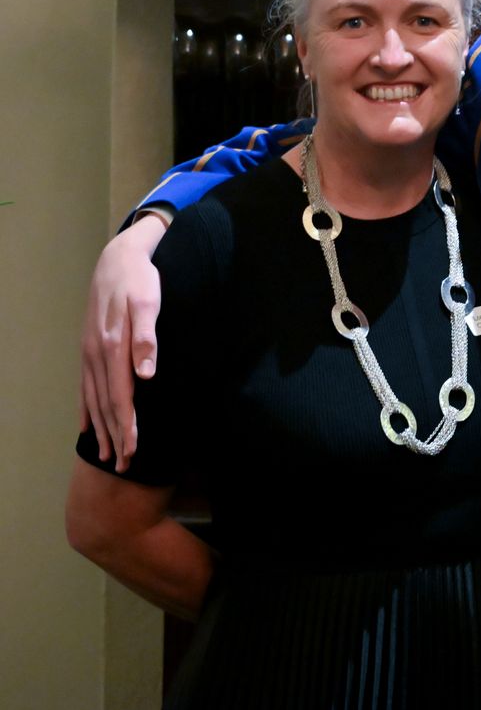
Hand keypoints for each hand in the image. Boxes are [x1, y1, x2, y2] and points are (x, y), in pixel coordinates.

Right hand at [79, 213, 167, 471]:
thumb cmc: (140, 281)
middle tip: (124, 466)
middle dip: (115, 436)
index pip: (121, 397)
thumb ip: (147, 338)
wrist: (118, 259)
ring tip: (107, 455)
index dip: (127, 426)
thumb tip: (145, 374)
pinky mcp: (90, 348)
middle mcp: (97, 354)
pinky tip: (87, 427)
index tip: (133, 451)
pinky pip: (86, 386)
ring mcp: (90, 352)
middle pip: (106, 405)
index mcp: (113, 347)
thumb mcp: (149, 303)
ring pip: (94, 400)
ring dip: (102, 429)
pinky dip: (87, 410)